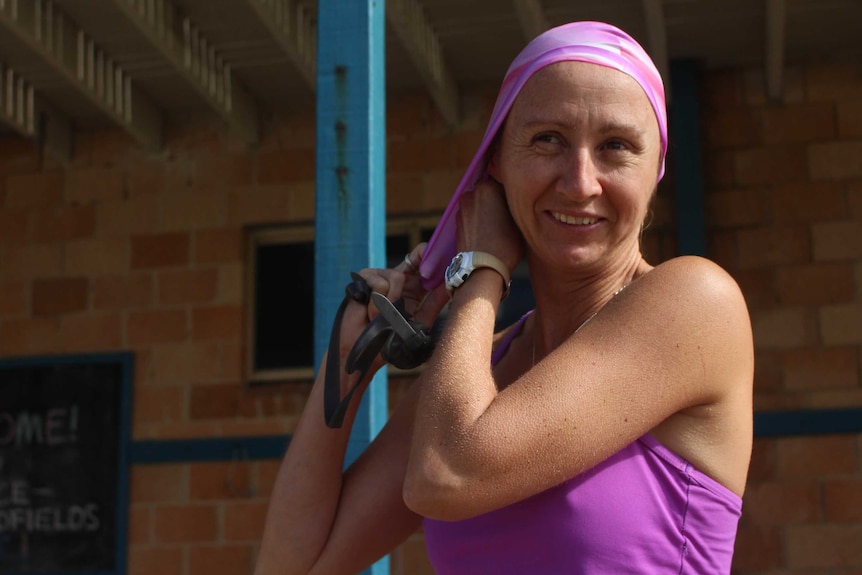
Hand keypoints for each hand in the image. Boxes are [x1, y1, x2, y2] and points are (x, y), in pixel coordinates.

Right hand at [339, 243, 448, 369]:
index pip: (428, 266)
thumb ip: (434, 303)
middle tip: (428, 274)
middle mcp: (399, 277)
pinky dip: (377, 305)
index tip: (447, 262)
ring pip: (397, 276)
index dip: (438, 258)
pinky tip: (371, 314)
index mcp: (415, 287)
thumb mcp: (419, 320)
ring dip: (392, 303)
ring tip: (383, 317)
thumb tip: (450, 287)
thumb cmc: (391, 337)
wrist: (365, 350)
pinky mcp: (364, 277)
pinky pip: (379, 285)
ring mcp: (381, 275)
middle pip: (416, 256)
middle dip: (424, 257)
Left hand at [456, 177, 524, 272]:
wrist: (482, 268)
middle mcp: (471, 194)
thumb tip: (512, 197)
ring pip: (478, 204)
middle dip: (495, 199)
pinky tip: (487, 233)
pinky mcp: (456, 223)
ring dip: (486, 210)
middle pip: (487, 191)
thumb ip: (512, 202)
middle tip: (507, 214)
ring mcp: (462, 209)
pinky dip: (478, 221)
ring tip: (497, 226)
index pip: (501, 180)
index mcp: (488, 187)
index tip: (516, 201)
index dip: (510, 191)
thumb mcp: (518, 219)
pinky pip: (471, 216)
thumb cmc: (506, 244)